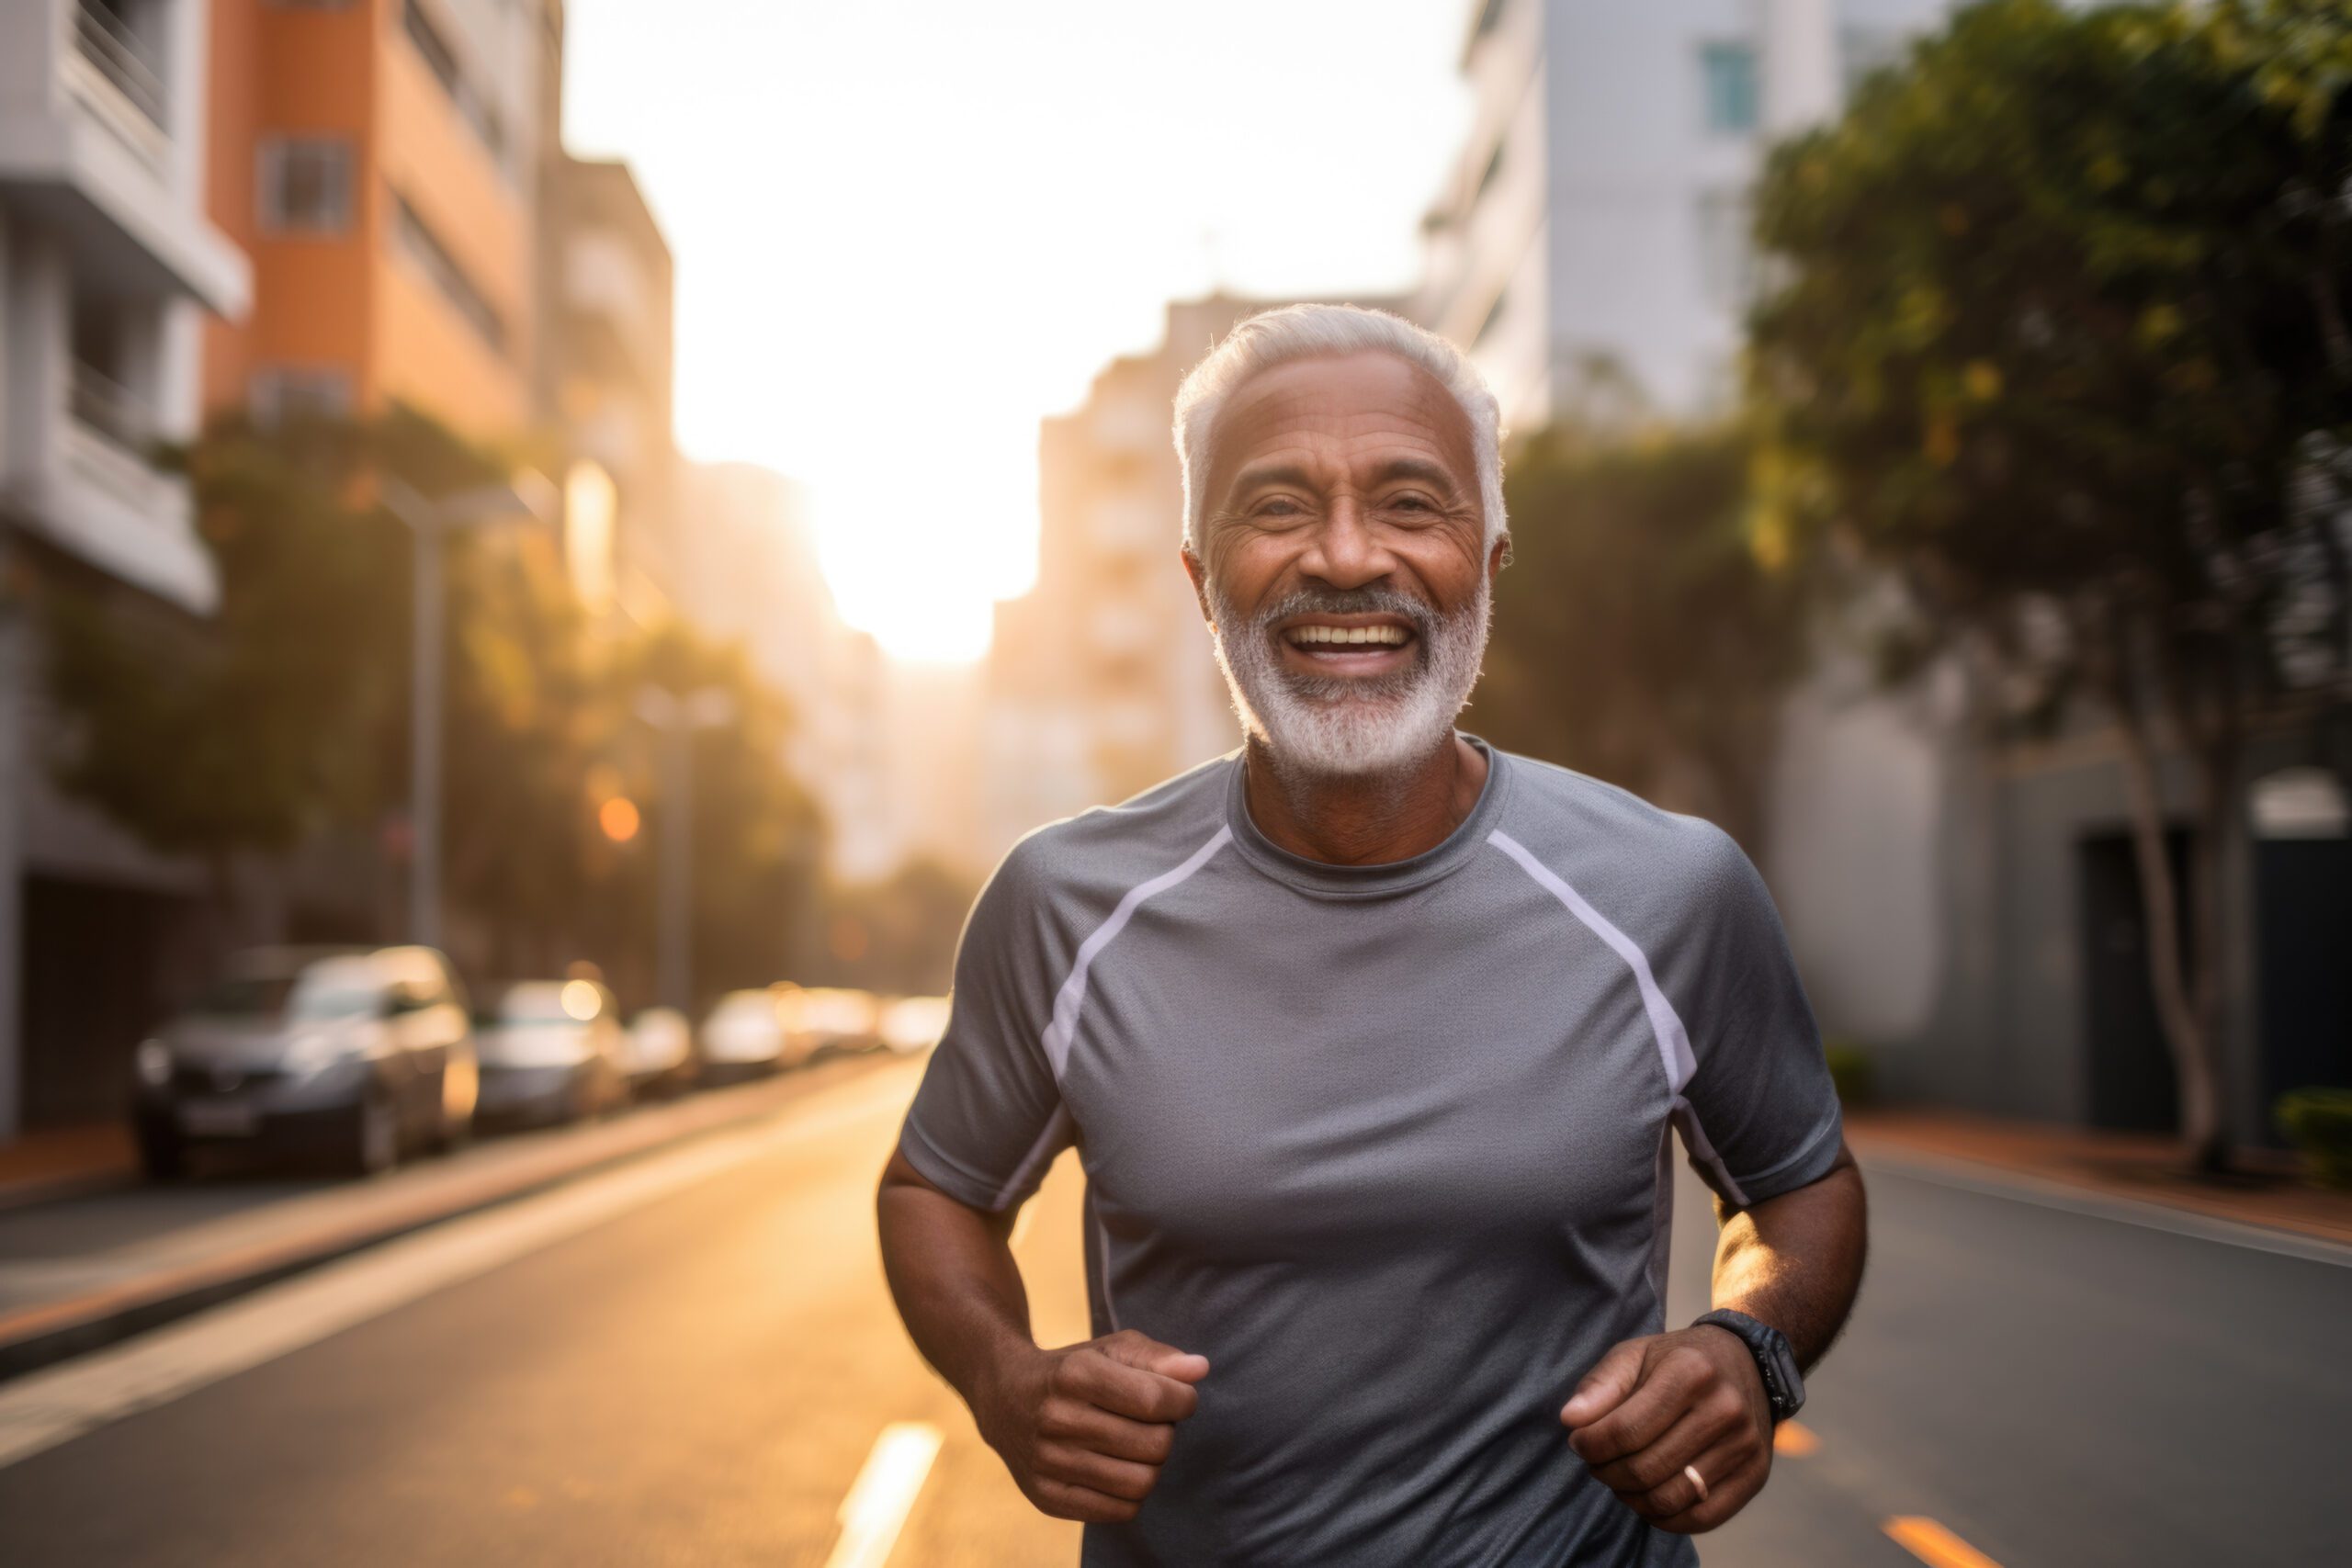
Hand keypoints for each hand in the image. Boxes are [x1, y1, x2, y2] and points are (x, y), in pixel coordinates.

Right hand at [974, 1328, 1209, 1523]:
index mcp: (1075, 1374)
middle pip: (1154, 1444)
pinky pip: (1120, 1510)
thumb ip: (1158, 1357)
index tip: (1179, 1397)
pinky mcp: (1047, 1496)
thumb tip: (1200, 1369)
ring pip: (1141, 1482)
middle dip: (1166, 1431)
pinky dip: (1132, 1491)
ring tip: (1137, 1445)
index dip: (1183, 1400)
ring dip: (1152, 1463)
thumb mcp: (1110, 1350)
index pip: (1155, 1399)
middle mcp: (1057, 1418)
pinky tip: (1119, 1467)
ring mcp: (1048, 1462)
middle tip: (1152, 1422)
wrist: (1004, 1397)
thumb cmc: (1072, 1371)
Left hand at [1560, 1326, 1772, 1534]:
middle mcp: (1724, 1409)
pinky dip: (1664, 1518)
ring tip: (1618, 1479)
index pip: (1625, 1430)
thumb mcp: (1635, 1354)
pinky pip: (1702, 1518)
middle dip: (1606, 1473)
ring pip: (1670, 1498)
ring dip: (1630, 1498)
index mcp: (1691, 1372)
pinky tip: (1646, 1499)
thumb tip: (1571, 1420)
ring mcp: (1745, 1445)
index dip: (1590, 1444)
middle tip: (1596, 1463)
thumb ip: (1600, 1385)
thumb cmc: (1678, 1360)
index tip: (1578, 1441)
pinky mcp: (1756, 1475)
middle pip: (1645, 1469)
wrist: (1746, 1363)